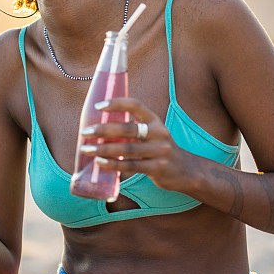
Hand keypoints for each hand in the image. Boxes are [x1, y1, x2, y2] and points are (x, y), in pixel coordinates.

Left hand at [80, 97, 194, 192]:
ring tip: (87, 149)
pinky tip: (100, 162)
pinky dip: (113, 164)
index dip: (117, 103)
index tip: (98, 106)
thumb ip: (134, 129)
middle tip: (85, 132)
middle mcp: (159, 133)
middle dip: (103, 130)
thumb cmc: (160, 149)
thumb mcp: (153, 134)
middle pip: (127, 129)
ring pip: (127, 149)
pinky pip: (131, 166)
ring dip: (103, 149)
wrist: (188, 171)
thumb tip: (101, 127)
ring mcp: (160, 151)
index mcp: (156, 120)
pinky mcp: (158, 168)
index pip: (136, 105)